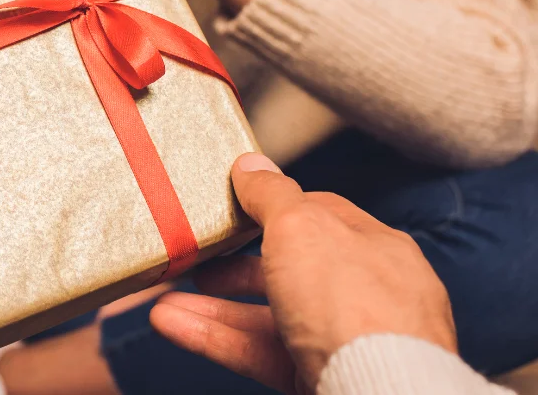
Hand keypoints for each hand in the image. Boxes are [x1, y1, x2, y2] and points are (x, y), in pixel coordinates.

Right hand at [150, 153, 455, 392]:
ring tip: (163, 302)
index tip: (231, 206)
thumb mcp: (300, 227)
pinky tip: (172, 324)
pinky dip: (215, 337)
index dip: (271, 206)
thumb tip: (252, 164)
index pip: (319, 213)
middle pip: (289, 269)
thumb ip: (271, 195)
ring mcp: (344, 340)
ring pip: (267, 315)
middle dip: (234, 264)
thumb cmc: (352, 303)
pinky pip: (260, 352)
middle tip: (198, 259)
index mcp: (373, 245)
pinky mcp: (320, 377)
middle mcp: (364, 293)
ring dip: (211, 306)